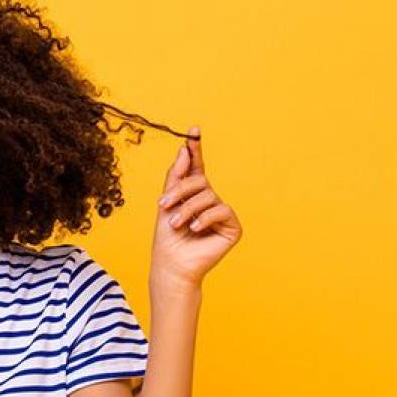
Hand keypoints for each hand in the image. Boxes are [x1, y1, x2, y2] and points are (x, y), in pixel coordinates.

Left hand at [152, 126, 241, 287]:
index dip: (195, 149)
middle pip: (200, 180)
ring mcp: (222, 214)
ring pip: (209, 195)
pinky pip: (222, 211)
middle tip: (164, 206)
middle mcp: (210, 201)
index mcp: (194, 194)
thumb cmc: (167, 238)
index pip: (196, 167)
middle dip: (181, 191)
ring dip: (188, 209)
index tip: (193, 131)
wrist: (171, 265)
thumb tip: (184, 149)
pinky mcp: (232, 228)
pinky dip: (205, 218)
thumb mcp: (167, 202)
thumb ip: (176, 176)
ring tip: (177, 224)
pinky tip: (195, 229)